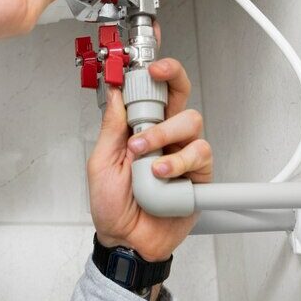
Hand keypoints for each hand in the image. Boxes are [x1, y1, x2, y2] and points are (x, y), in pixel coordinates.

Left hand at [87, 56, 212, 261]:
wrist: (126, 239)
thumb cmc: (112, 205)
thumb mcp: (101, 161)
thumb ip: (111, 127)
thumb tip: (114, 93)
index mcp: (140, 129)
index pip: (152, 91)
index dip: (155, 71)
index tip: (147, 61)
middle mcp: (164, 136)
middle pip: (181, 94)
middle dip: (173, 77)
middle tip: (158, 75)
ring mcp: (182, 153)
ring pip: (191, 122)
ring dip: (164, 135)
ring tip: (145, 158)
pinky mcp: (198, 175)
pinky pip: (199, 154)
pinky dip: (178, 162)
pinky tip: (162, 174)